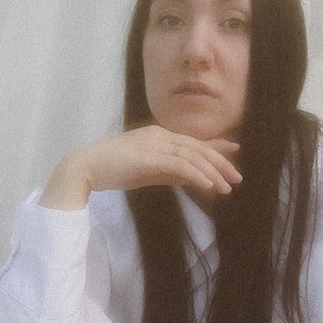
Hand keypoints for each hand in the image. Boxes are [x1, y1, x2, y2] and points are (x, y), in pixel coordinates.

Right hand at [40, 126, 240, 209]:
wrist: (85, 167)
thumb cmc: (111, 170)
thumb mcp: (146, 170)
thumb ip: (168, 172)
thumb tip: (191, 179)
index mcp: (158, 136)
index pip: (192, 141)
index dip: (215, 146)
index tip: (234, 150)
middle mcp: (160, 136)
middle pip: (197, 148)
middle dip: (220, 162)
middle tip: (237, 177)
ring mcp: (155, 144)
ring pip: (192, 156)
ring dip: (213, 172)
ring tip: (228, 187)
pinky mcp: (149, 157)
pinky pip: (180, 165)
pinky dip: (197, 175)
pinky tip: (209, 186)